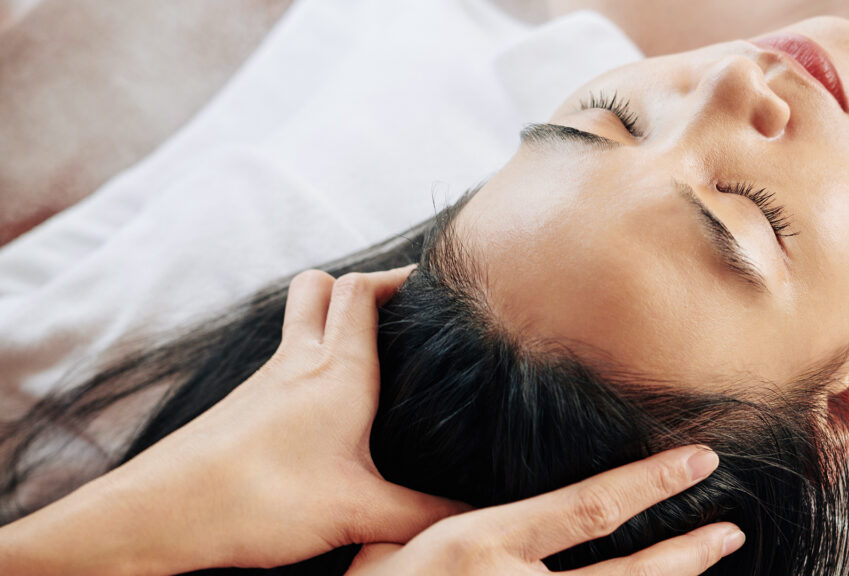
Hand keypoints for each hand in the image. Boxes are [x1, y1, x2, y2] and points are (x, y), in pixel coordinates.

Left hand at [100, 266, 467, 571]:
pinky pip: (282, 364)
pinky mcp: (243, 407)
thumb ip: (422, 515)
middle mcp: (298, 362)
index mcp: (337, 370)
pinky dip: (307, 365)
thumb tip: (470, 517)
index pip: (363, 289)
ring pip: (298, 324)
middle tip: (395, 313)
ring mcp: (265, 382)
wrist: (162, 513)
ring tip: (368, 360)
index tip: (433, 285)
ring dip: (329, 323)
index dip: (399, 277)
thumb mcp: (358, 514)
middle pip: (322, 286)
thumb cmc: (259, 499)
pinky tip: (324, 411)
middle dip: (359, 286)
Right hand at [346, 445, 744, 574]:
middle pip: (623, 574)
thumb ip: (447, 519)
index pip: (587, 509)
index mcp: (479, 547)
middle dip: (685, 553)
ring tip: (713, 556)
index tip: (700, 461)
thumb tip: (496, 498)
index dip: (650, 484)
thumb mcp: (393, 540)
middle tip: (731, 529)